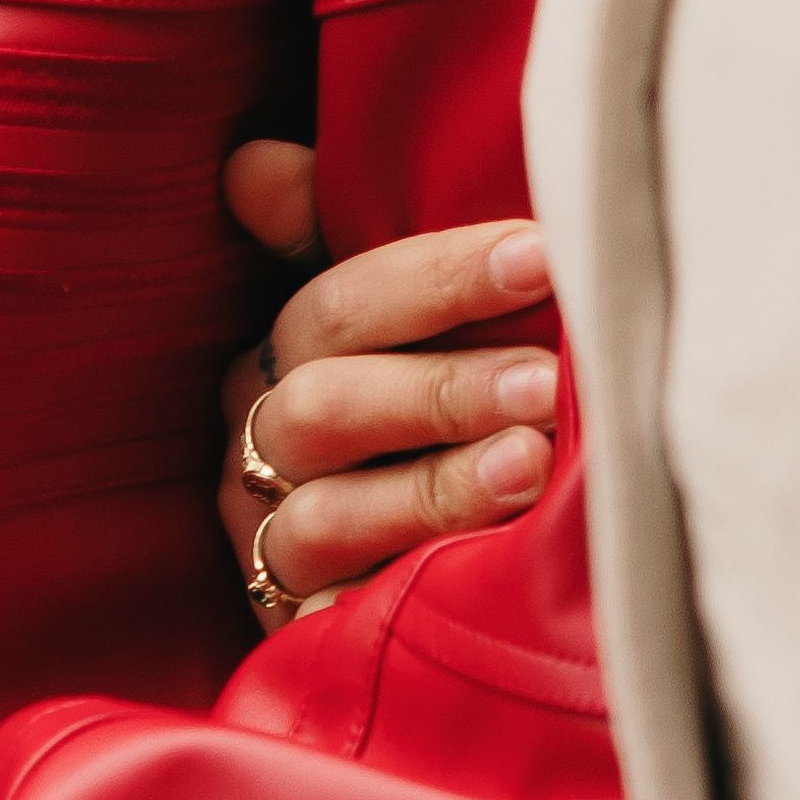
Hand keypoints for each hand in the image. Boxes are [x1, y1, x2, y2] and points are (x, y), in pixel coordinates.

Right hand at [212, 138, 561, 622]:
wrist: (410, 581)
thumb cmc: (420, 419)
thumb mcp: (393, 328)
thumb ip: (333, 236)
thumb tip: (253, 163)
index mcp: (277, 361)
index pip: (335, 306)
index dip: (435, 278)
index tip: (541, 256)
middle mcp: (259, 451)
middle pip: (321, 408)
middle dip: (439, 390)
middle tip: (546, 381)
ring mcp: (276, 547)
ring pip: (326, 514)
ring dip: (433, 486)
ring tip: (532, 466)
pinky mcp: (300, 636)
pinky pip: (335, 618)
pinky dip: (403, 588)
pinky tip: (479, 570)